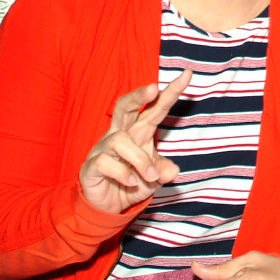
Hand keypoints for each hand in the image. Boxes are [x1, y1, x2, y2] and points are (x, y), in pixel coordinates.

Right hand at [78, 70, 190, 214]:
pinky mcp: (91, 165)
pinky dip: (123, 173)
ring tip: (149, 176)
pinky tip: (131, 182)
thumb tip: (172, 171)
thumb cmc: (134, 181)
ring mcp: (103, 148)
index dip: (171, 92)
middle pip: (124, 106)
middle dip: (138, 95)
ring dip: (139, 159)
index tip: (188, 74)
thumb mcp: (154, 178)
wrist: (107, 205)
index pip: (155, 108)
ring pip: (119, 140)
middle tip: (154, 88)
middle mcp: (120, 134)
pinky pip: (105, 162)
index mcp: (139, 131)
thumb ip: (163, 171)